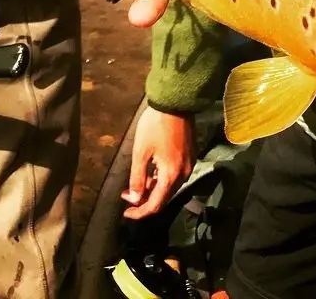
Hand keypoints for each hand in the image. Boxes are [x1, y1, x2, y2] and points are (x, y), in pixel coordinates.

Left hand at [121, 105, 194, 219]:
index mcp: (171, 175)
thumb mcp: (140, 153)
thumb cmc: (155, 126)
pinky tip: (151, 171)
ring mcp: (189, 164)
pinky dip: (162, 179)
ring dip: (154, 189)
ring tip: (137, 183)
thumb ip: (137, 179)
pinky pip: (175, 175)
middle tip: (127, 195)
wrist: (175, 102)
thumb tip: (135, 199)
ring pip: (170, 187)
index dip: (139, 212)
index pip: (155, 205)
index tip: (125, 212)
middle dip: (145, 200)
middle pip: (165, 197)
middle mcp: (184, 173)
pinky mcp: (190, 155)